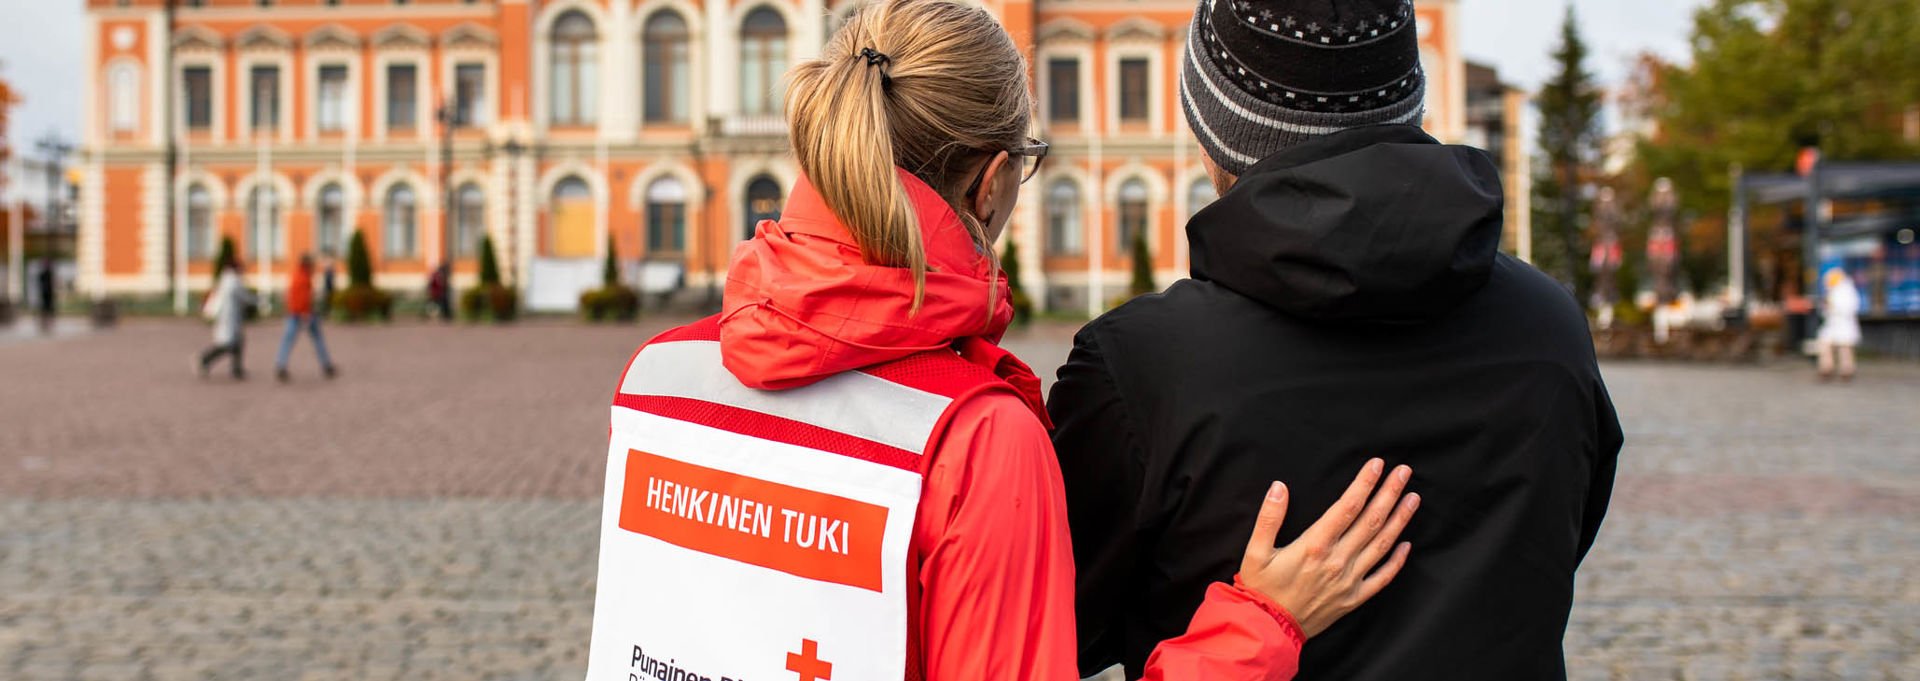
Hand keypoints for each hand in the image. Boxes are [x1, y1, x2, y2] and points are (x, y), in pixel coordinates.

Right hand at [1236, 458, 1419, 637]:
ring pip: (1382, 545)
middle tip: (1404, 472)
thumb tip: (1279, 486)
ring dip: (1400, 519)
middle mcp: (1338, 560)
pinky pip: (1382, 577)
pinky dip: (1397, 560)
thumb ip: (1269, 517)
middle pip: (1371, 520)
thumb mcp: (1255, 551)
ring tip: (1412, 498)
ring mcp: (1349, 580)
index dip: (1364, 483)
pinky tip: (1406, 544)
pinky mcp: (1354, 598)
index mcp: (1315, 545)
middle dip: (1389, 493)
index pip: (1347, 507)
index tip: (1377, 464)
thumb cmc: (1261, 589)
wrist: (1269, 629)